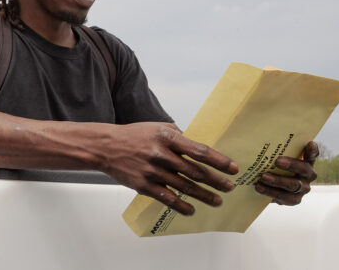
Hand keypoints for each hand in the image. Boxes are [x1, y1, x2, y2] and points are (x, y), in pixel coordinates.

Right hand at [98, 122, 238, 215]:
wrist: (106, 147)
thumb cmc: (134, 136)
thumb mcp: (158, 128)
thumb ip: (178, 136)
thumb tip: (199, 146)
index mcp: (167, 138)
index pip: (199, 151)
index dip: (218, 161)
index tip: (233, 168)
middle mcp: (161, 154)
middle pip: (195, 171)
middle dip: (216, 181)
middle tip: (229, 187)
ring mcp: (152, 171)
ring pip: (184, 187)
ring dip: (204, 196)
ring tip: (217, 200)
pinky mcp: (143, 186)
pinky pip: (167, 198)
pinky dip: (181, 206)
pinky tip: (192, 210)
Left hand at [254, 141, 318, 204]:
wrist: (275, 187)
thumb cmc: (278, 166)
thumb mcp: (281, 158)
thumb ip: (279, 150)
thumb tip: (262, 137)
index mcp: (307, 162)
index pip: (313, 154)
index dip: (312, 150)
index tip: (309, 144)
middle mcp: (309, 175)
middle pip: (303, 169)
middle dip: (291, 165)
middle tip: (277, 161)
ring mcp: (303, 188)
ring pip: (293, 186)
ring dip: (277, 181)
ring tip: (262, 177)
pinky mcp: (294, 200)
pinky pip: (284, 198)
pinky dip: (270, 192)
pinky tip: (259, 187)